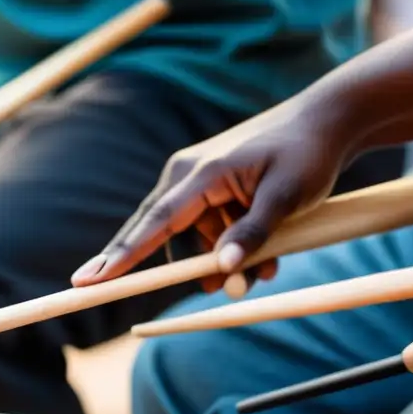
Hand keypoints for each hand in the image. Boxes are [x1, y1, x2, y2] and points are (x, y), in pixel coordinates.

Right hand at [71, 100, 353, 291]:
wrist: (326, 122)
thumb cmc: (307, 154)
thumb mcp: (286, 196)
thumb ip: (253, 233)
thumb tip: (222, 271)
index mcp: (201, 173)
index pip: (153, 223)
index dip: (121, 256)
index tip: (86, 280)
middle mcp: (188, 174)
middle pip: (154, 232)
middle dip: (160, 268)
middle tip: (105, 291)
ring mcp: (198, 181)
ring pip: (191, 238)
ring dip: (216, 264)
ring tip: (260, 278)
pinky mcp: (213, 189)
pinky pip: (210, 230)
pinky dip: (229, 249)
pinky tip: (266, 261)